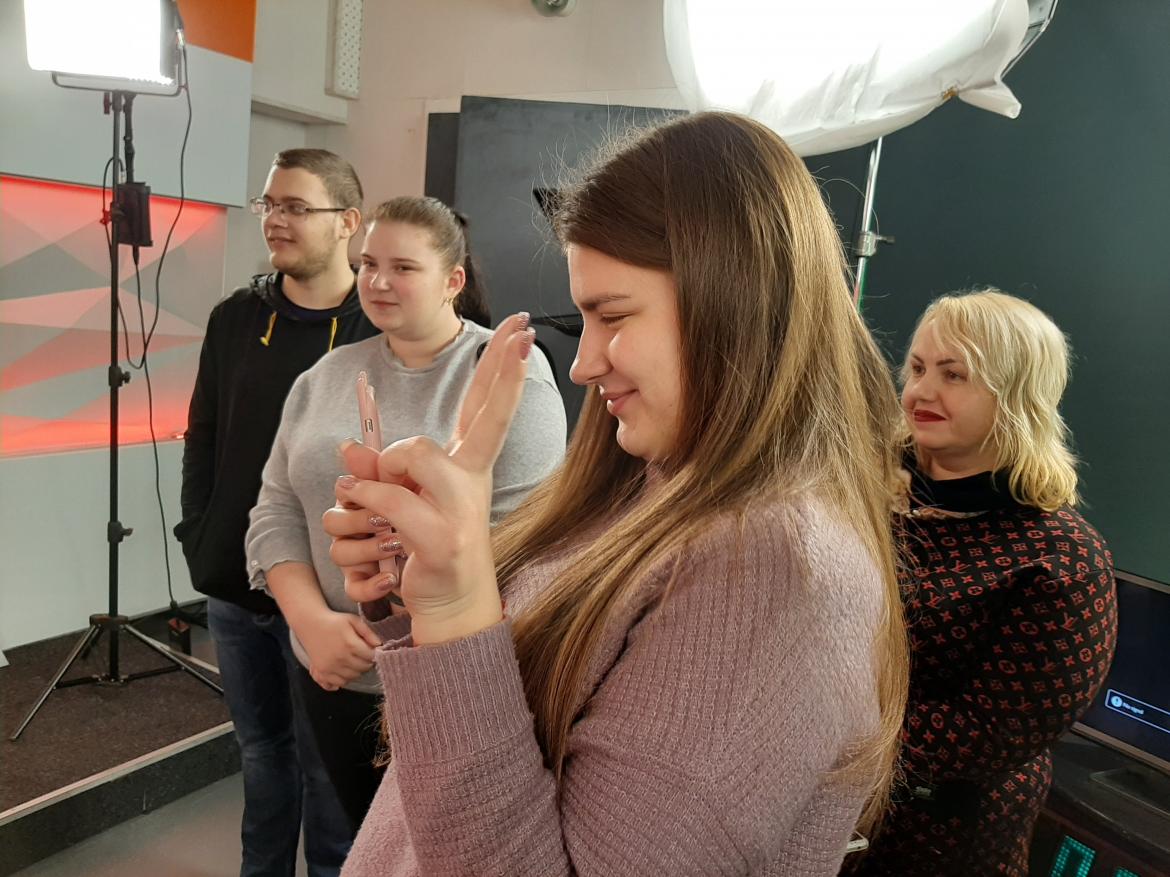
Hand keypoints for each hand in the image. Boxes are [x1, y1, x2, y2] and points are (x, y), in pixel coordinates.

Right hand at [295, 607, 380, 690]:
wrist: (311, 624)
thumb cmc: (335, 621)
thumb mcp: (354, 620)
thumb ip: (368, 632)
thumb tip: (379, 644)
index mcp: (350, 644)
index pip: (371, 657)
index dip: (375, 653)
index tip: (372, 649)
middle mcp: (340, 658)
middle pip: (363, 668)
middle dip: (367, 661)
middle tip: (363, 654)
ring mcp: (331, 667)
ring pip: (354, 676)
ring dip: (357, 670)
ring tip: (354, 659)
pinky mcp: (322, 672)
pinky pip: (340, 683)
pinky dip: (346, 678)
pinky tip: (345, 668)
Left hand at [330, 313, 534, 644]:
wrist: (451, 604)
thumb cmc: (427, 544)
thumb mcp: (400, 499)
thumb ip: (377, 470)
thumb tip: (348, 448)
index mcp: (468, 465)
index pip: (487, 408)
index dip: (504, 370)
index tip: (523, 332)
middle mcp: (472, 480)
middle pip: (486, 414)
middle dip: (504, 370)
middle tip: (520, 333)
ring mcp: (462, 508)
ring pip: (412, 454)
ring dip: (381, 469)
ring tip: (372, 491)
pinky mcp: (441, 537)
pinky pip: (390, 499)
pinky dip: (365, 501)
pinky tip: (360, 507)